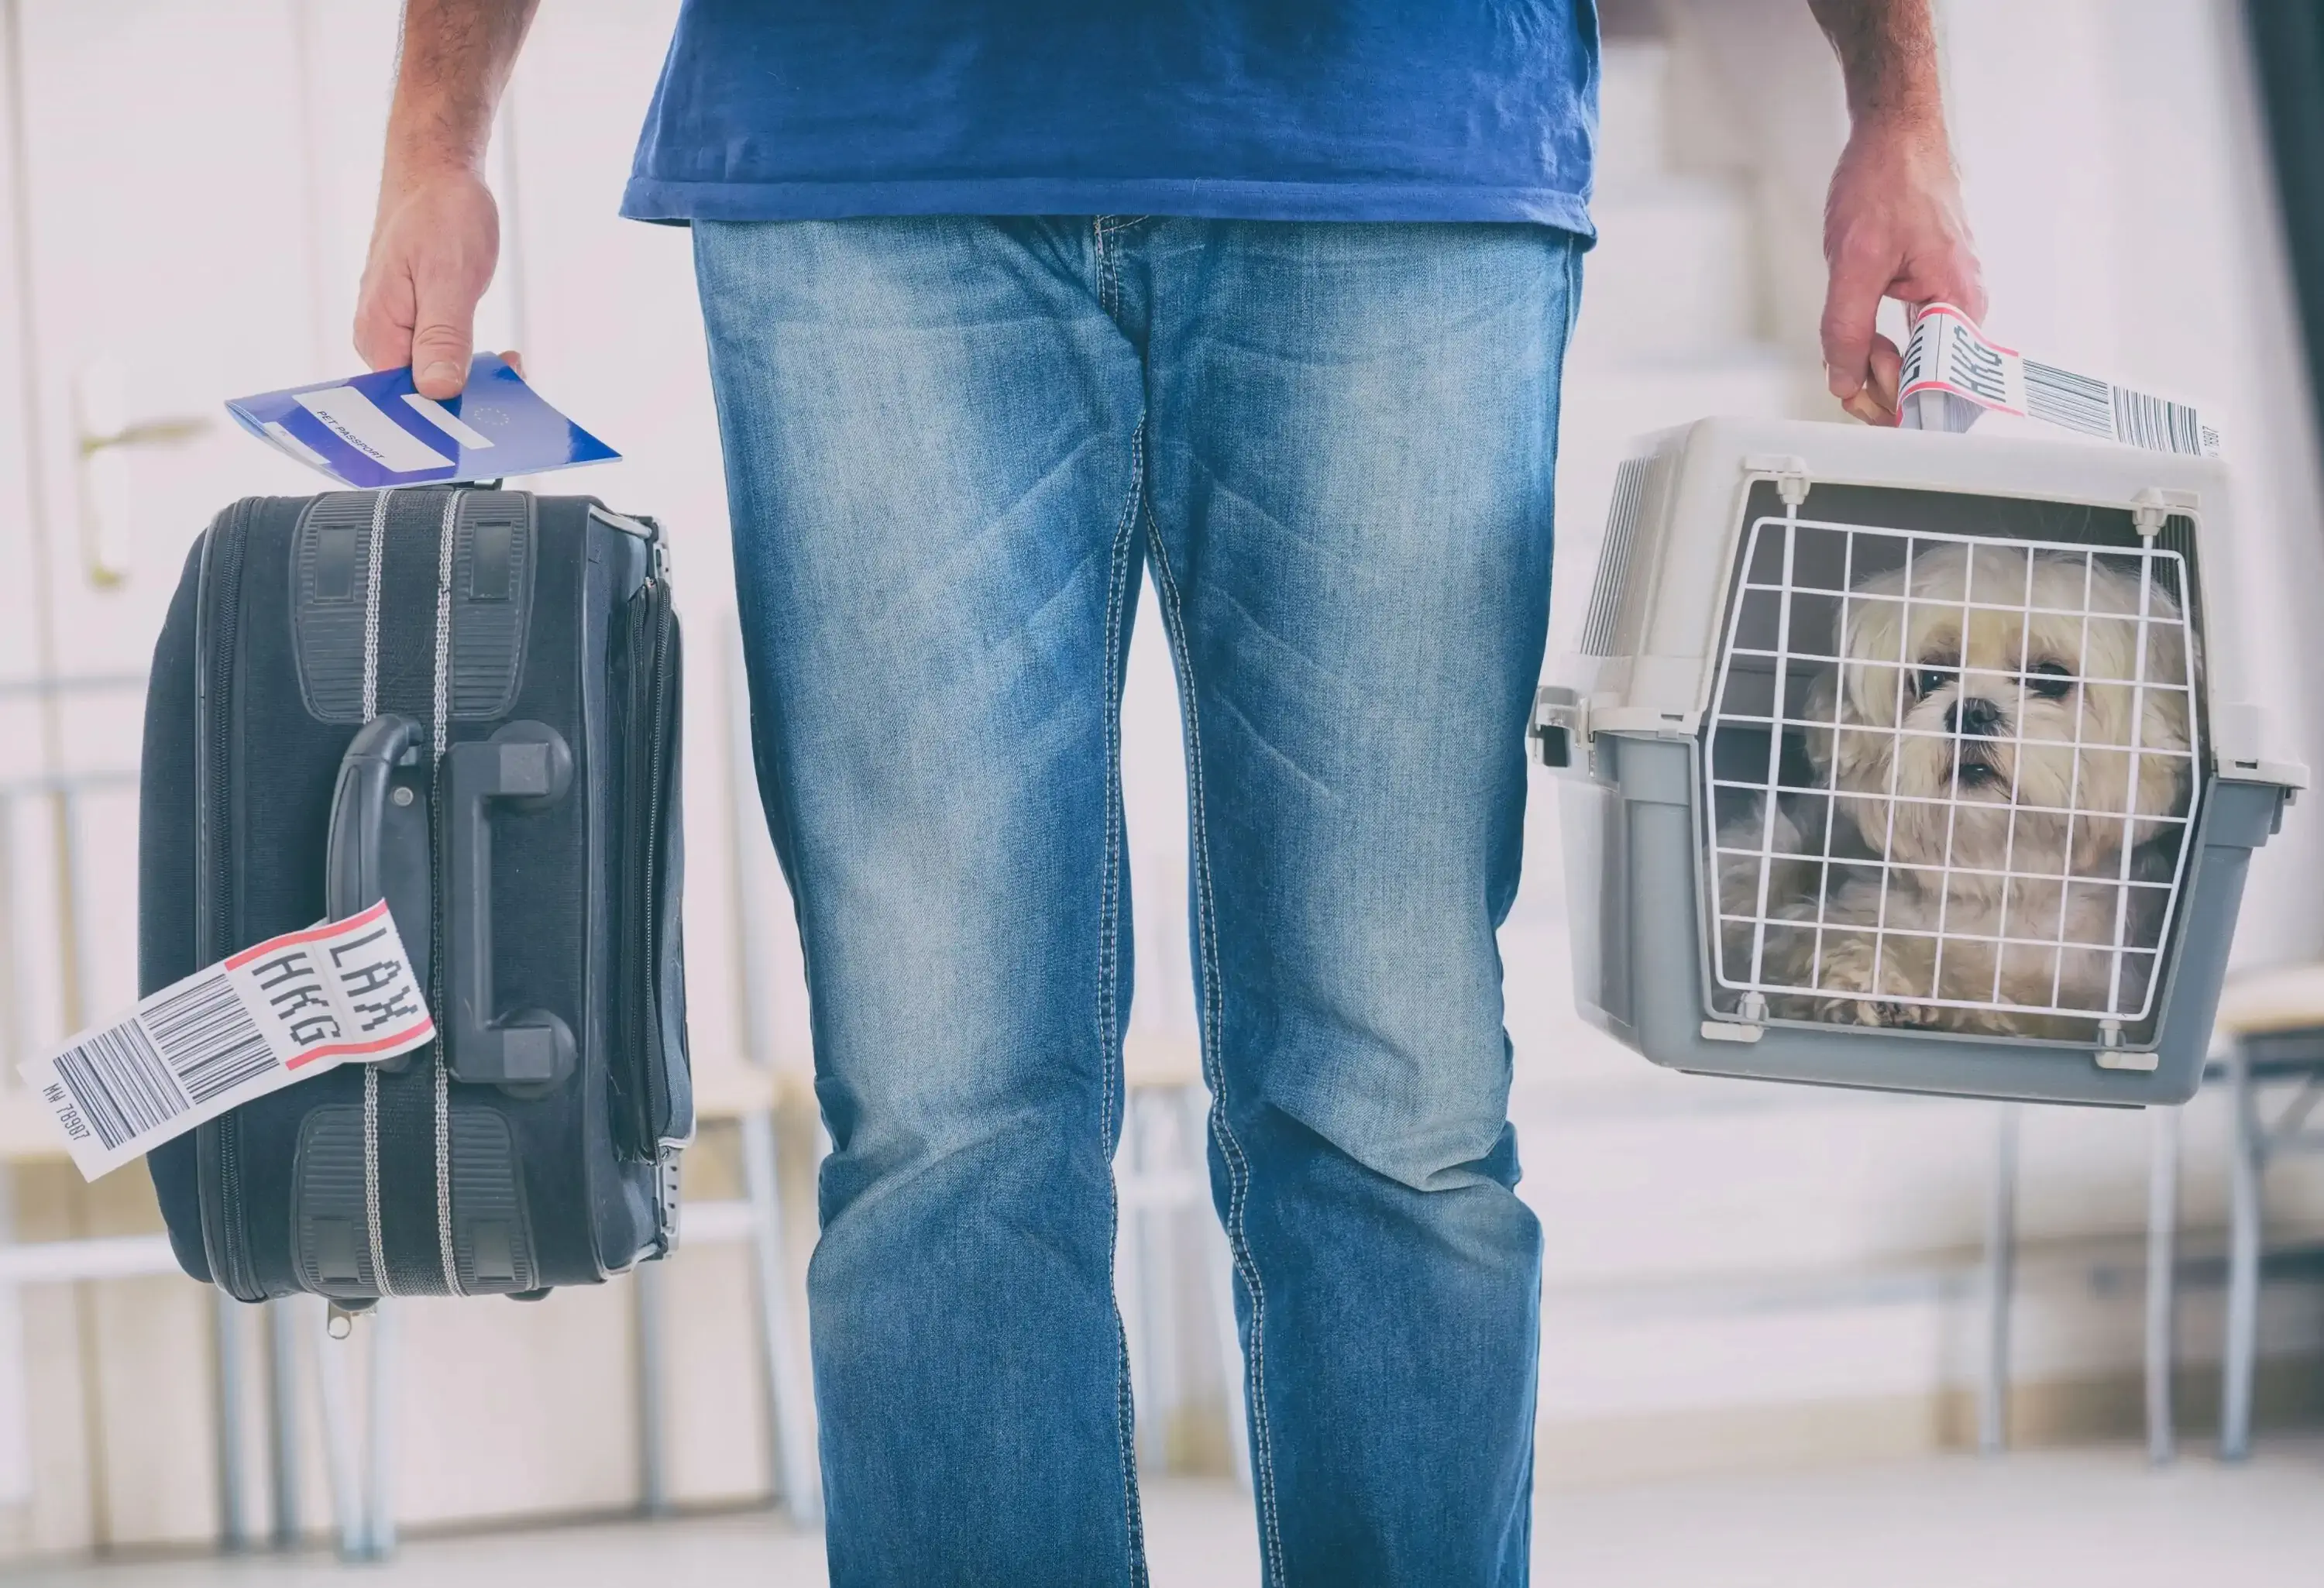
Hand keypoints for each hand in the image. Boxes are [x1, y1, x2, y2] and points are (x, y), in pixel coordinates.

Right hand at [354, 165, 500, 399]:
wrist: (438, 176)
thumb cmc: (439, 215)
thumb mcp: (447, 275)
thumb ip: (442, 336)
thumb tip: (437, 390)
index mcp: (377, 331)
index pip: (398, 401)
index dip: (438, 420)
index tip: (481, 422)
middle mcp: (381, 339)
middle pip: (419, 396)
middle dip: (465, 403)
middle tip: (512, 389)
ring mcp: (400, 334)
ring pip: (436, 380)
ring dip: (477, 385)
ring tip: (513, 370)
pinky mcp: (421, 327)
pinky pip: (445, 361)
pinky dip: (475, 367)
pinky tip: (504, 362)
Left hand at [1819, 117, 1984, 425]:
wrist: (1895, 136)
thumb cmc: (1888, 180)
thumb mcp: (1854, 262)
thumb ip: (1847, 329)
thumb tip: (1845, 382)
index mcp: (1959, 303)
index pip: (1940, 388)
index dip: (1896, 403)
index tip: (1861, 399)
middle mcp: (1963, 306)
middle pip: (1928, 382)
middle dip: (1881, 386)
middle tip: (1847, 369)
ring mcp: (1949, 299)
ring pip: (1916, 363)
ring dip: (1877, 366)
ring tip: (1853, 347)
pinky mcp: (1932, 293)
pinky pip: (1910, 339)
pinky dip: (1880, 346)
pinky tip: (1861, 335)